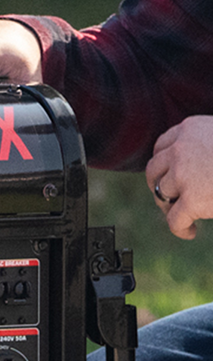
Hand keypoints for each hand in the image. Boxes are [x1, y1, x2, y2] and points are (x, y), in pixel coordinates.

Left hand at [146, 117, 212, 239]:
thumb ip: (209, 143)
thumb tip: (201, 166)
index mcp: (192, 127)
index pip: (163, 145)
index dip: (164, 162)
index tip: (168, 174)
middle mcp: (181, 148)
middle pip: (154, 169)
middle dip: (159, 184)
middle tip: (170, 199)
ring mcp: (183, 173)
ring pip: (161, 194)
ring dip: (168, 206)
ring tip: (183, 215)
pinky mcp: (191, 199)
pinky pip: (173, 219)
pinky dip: (180, 229)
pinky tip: (190, 232)